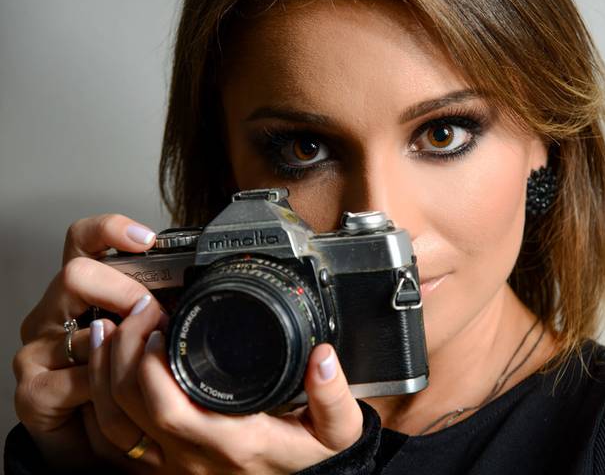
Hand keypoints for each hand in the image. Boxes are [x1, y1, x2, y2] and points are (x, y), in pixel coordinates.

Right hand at [12, 214, 156, 469]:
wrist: (96, 443)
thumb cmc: (125, 380)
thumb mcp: (146, 335)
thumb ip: (159, 308)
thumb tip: (203, 286)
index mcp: (83, 291)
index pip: (83, 241)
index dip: (109, 230)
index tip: (145, 238)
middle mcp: (53, 312)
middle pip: (77, 274)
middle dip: (125, 291)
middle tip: (153, 314)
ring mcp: (38, 350)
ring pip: (81, 330)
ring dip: (126, 348)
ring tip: (149, 362)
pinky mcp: (33, 391)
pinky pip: (79, 379)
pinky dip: (109, 388)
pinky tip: (123, 399)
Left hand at [89, 297, 363, 474]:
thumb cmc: (313, 457)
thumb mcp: (337, 430)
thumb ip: (334, 395)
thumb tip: (324, 356)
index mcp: (233, 441)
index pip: (169, 407)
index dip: (150, 364)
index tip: (159, 324)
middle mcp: (194, 456)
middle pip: (129, 409)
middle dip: (121, 353)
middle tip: (136, 311)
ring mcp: (175, 464)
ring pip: (114, 426)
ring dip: (100, 375)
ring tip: (107, 330)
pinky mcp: (166, 465)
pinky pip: (116, 441)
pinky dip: (101, 403)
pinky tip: (104, 370)